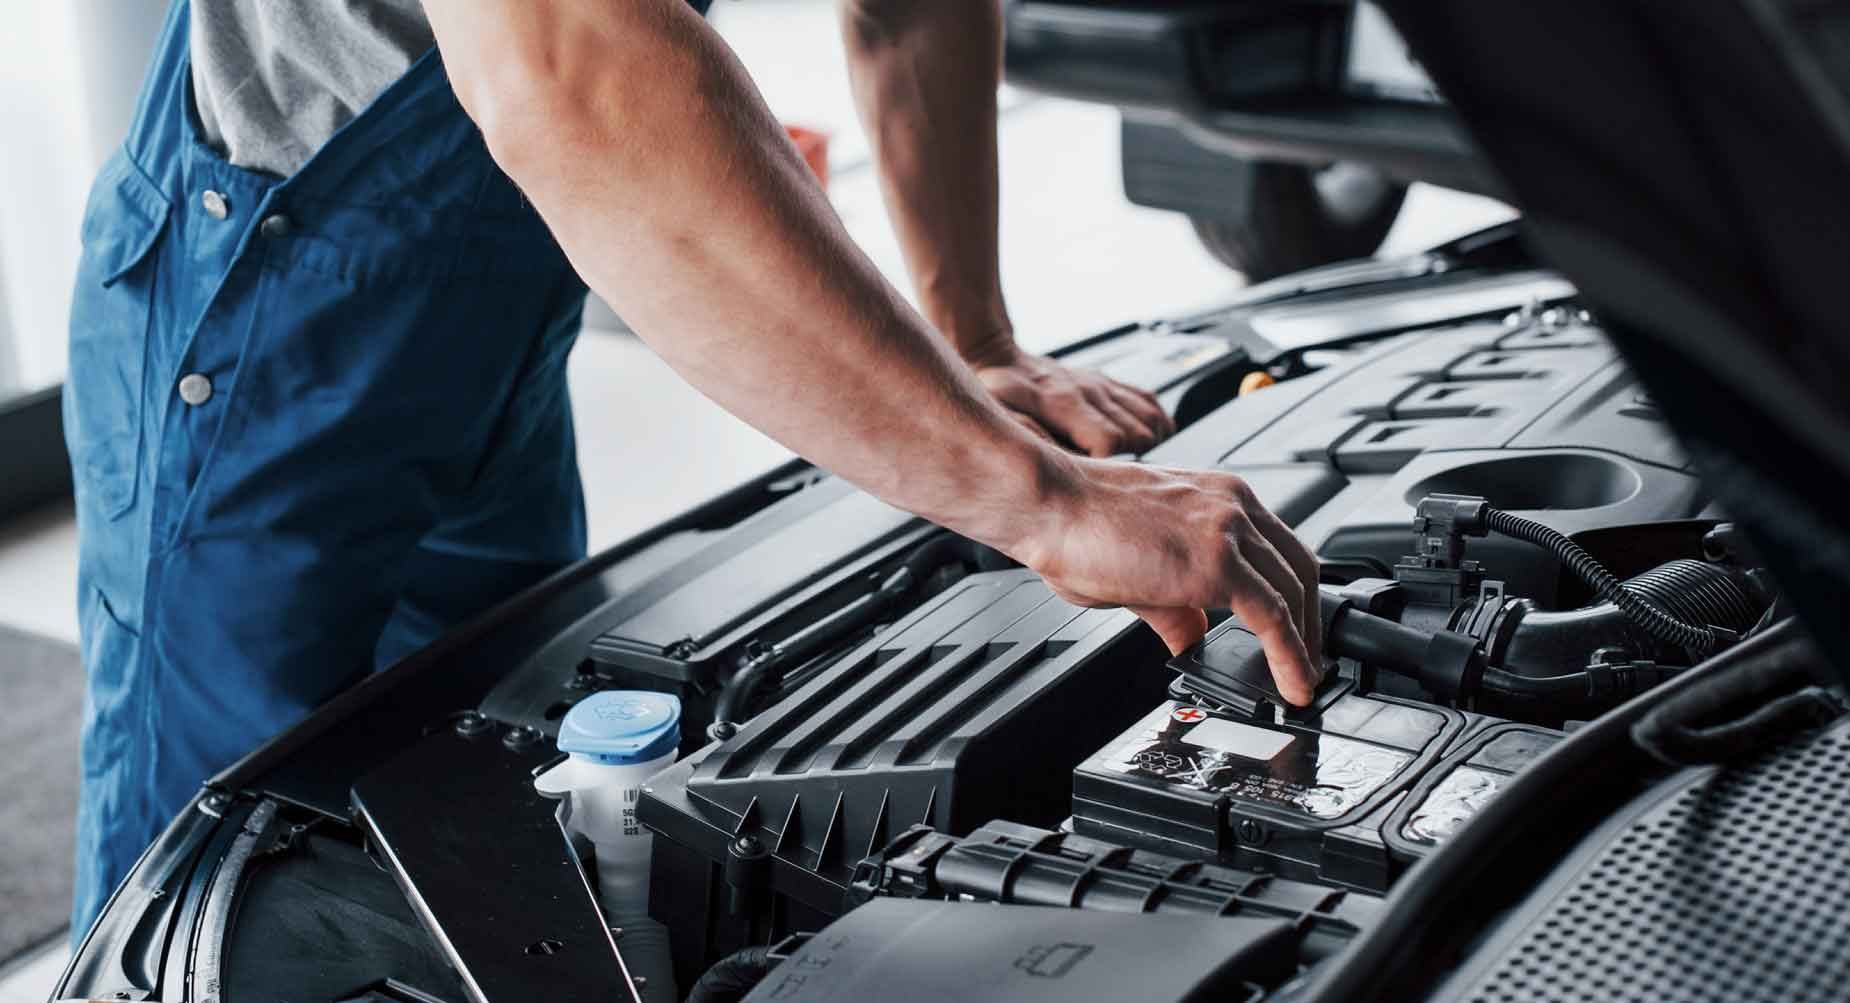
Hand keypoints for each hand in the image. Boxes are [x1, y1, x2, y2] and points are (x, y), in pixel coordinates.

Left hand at [965, 343, 1176, 457]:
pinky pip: (1148, 402)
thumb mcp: (998, 420)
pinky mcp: (1107, 383)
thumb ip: (1027, 440)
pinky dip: (1155, 423)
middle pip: (1139, 434)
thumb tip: (1056, 467)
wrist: (997, 359)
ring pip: (1152, 418)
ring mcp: (1101, 386)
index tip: (1097, 477)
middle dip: (1131, 459)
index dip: (1108, 465)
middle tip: (1111, 475)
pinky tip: (1143, 438)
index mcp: (1063, 403)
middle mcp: (1090, 392)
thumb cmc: (995, 394)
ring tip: (1128, 460)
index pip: (1110, 440)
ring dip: (1148, 443)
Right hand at [1016, 458, 1323, 704]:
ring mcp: (1228, 531)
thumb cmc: (1075, 520)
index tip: (1295, 629)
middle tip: (1307, 663)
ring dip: (1304, 646)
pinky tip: (1290, 682)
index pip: (1279, 548)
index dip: (1295, 596)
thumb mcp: (1137, 566)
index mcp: (1217, 498)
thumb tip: (1191, 636)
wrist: (1050, 503)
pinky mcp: (1217, 565)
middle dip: (1309, 623)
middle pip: (1300, 569)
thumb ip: (1175, 604)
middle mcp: (1232, 506)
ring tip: (1301, 682)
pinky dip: (1290, 656)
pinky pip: (1273, 617)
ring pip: (1295, 594)